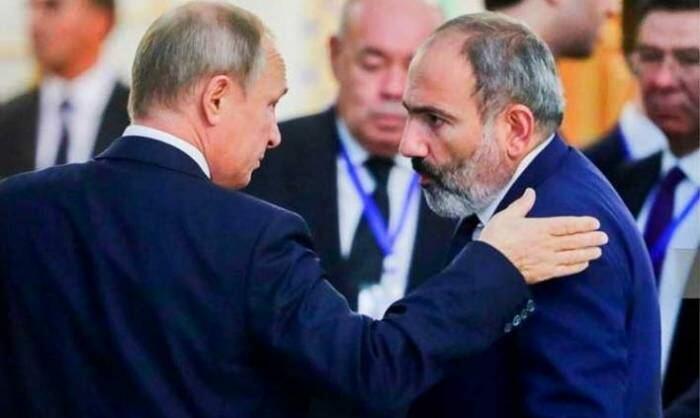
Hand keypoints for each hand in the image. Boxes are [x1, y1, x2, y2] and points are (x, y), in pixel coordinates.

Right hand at [479, 188, 607, 284]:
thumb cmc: (495, 239)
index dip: (582, 223)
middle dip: (591, 238)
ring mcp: (547, 259)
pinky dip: (577, 266)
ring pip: (573, 255)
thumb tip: (531, 192)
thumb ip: (522, 205)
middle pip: (574, 240)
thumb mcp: (506, 216)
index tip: (595, 222)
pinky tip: (584, 264)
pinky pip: (565, 270)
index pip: (567, 224)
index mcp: (539, 228)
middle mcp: (547, 243)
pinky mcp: (544, 273)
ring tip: (599, 250)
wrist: (490, 265)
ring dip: (588, 252)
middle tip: (604, 237)